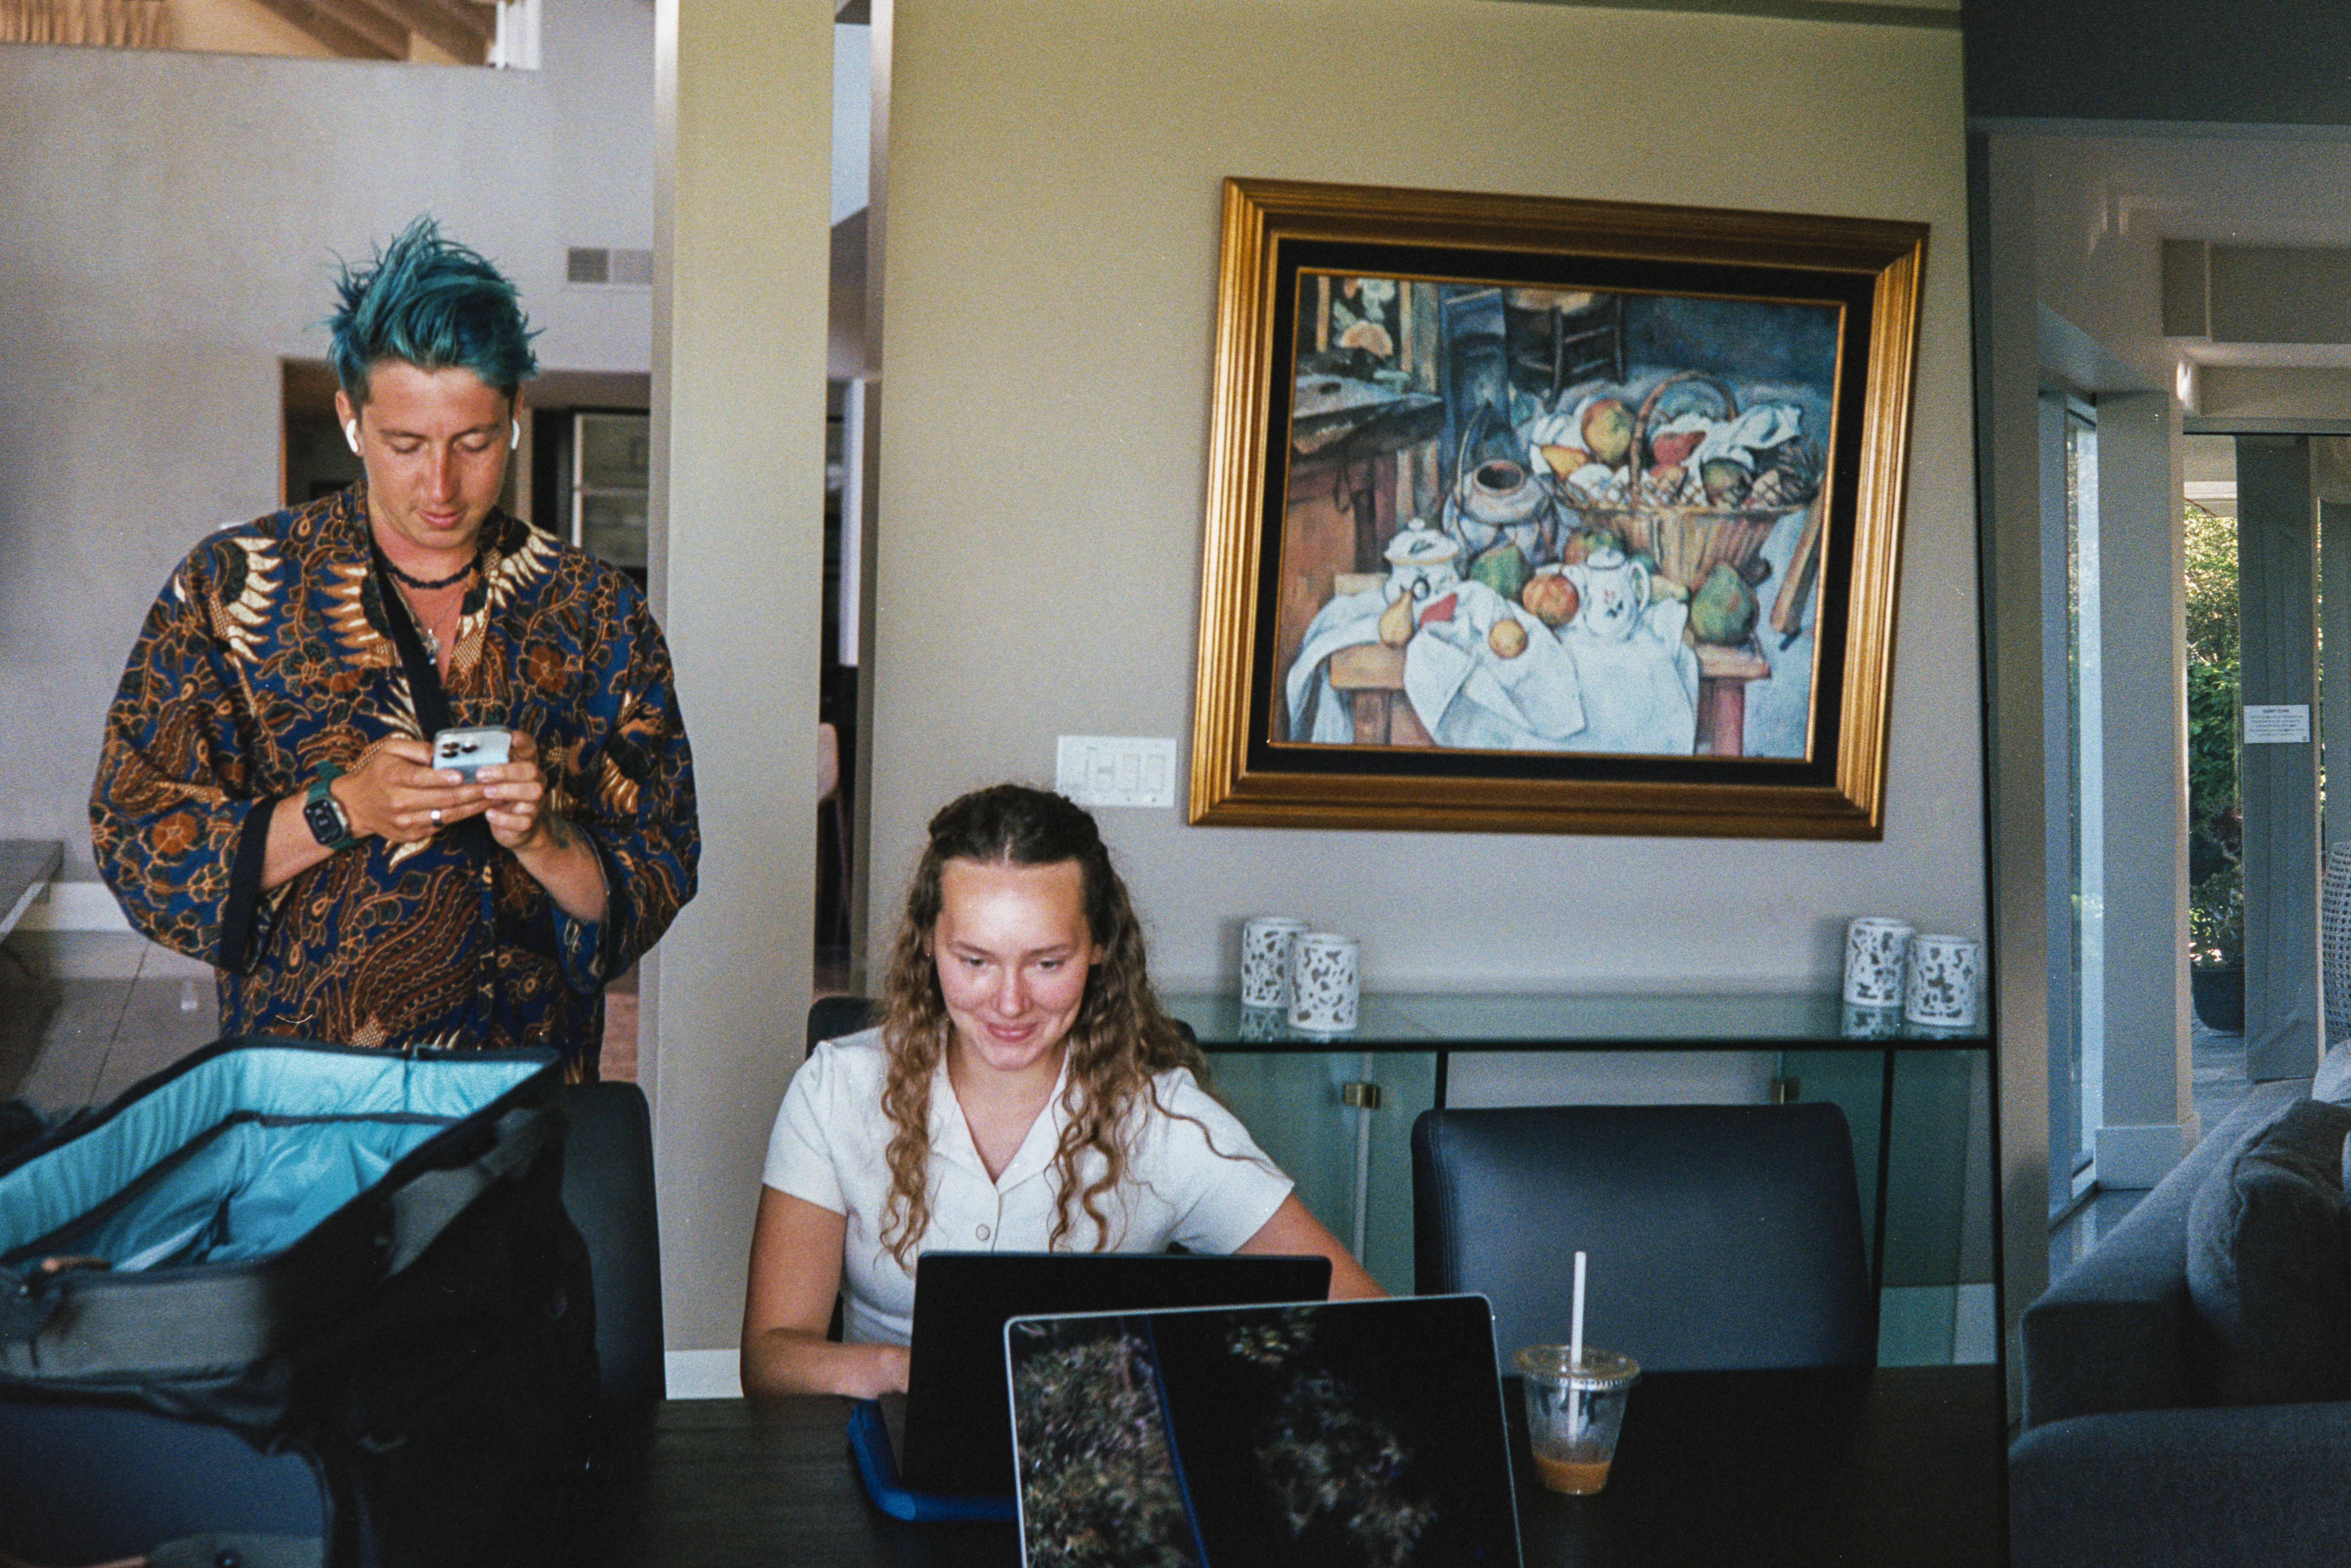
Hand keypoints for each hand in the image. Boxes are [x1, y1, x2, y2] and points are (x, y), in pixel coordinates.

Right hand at [335, 737, 485, 842]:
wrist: (357, 805)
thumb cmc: (379, 771)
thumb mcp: (390, 749)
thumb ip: (416, 748)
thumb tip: (441, 752)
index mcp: (393, 777)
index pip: (421, 778)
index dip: (442, 777)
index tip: (462, 775)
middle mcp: (399, 801)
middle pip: (442, 798)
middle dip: (472, 792)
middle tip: (495, 785)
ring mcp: (406, 821)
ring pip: (447, 815)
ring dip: (474, 807)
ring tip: (495, 797)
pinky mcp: (413, 834)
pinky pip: (442, 826)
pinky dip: (462, 817)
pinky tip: (479, 808)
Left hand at [476, 731, 606, 922]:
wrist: (517, 829)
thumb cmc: (498, 797)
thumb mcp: (493, 780)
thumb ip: (484, 765)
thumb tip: (456, 753)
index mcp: (525, 766)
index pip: (530, 748)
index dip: (523, 741)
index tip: (511, 737)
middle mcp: (535, 782)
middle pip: (531, 770)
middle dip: (506, 770)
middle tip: (481, 774)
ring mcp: (535, 803)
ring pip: (533, 792)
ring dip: (507, 791)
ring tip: (486, 792)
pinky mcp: (529, 822)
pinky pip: (523, 819)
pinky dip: (504, 817)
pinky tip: (489, 814)